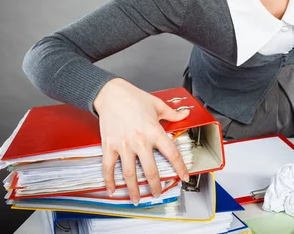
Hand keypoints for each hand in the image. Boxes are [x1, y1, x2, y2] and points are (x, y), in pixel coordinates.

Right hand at [93, 78, 190, 204]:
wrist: (110, 94)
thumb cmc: (133, 97)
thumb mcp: (157, 104)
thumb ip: (172, 113)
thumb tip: (185, 115)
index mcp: (154, 131)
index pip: (171, 154)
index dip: (180, 167)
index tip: (184, 177)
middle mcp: (140, 141)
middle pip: (151, 170)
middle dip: (155, 185)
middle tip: (157, 194)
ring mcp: (123, 145)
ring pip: (130, 174)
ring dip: (133, 189)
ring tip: (137, 199)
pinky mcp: (109, 146)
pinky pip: (108, 167)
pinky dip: (109, 181)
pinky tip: (113, 190)